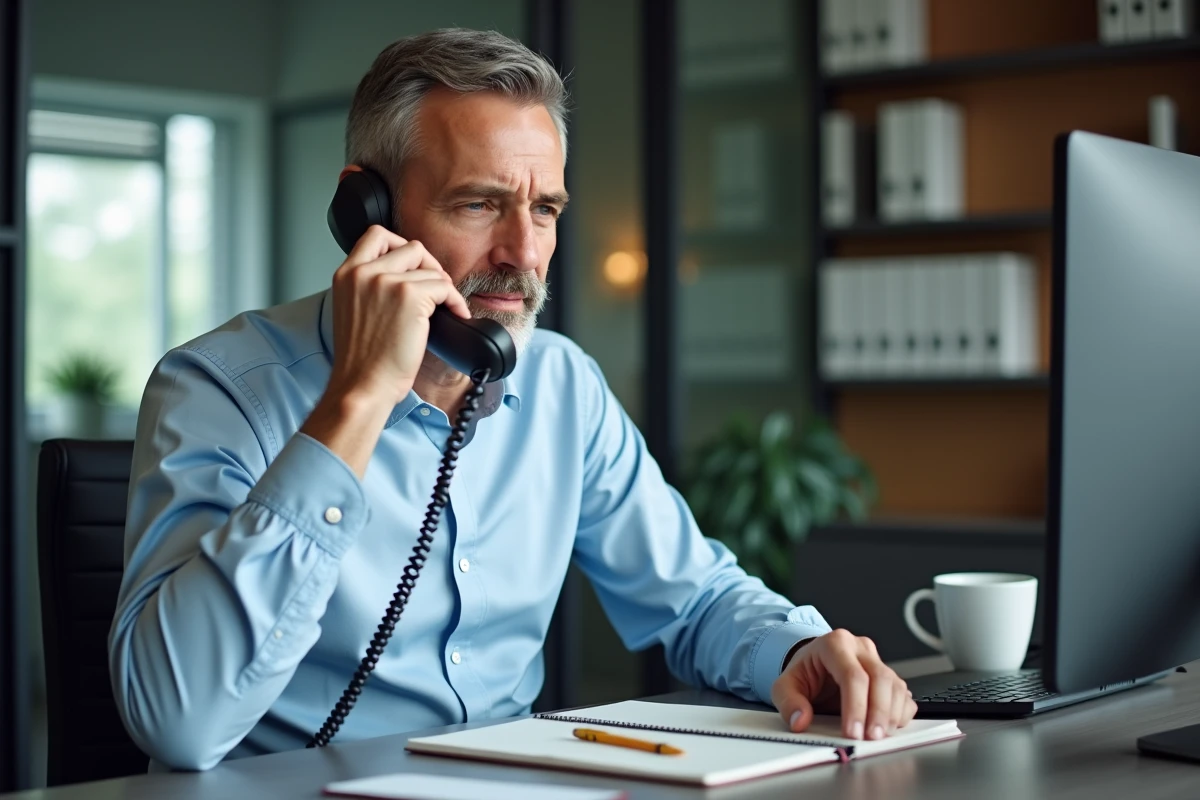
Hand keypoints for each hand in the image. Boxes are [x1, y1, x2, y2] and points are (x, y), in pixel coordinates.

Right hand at [326, 225, 470, 406]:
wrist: (362, 386)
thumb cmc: (361, 361)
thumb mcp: (353, 311)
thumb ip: (369, 287)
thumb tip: (406, 276)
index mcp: (346, 274)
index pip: (376, 235)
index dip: (401, 246)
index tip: (413, 266)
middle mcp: (364, 272)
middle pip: (411, 246)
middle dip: (430, 266)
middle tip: (435, 288)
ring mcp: (386, 282)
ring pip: (431, 270)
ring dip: (443, 289)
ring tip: (444, 308)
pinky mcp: (410, 296)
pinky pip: (445, 288)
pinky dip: (456, 302)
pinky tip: (455, 315)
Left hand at [770, 629, 916, 740]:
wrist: (815, 663)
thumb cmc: (805, 671)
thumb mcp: (785, 684)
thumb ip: (789, 702)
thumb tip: (800, 720)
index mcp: (835, 644)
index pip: (852, 675)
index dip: (855, 706)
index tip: (852, 731)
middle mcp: (860, 648)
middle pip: (880, 678)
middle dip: (878, 712)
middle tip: (871, 737)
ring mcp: (877, 660)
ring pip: (895, 685)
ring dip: (892, 714)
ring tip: (879, 735)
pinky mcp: (889, 675)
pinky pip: (904, 693)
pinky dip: (901, 712)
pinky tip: (890, 725)